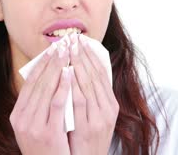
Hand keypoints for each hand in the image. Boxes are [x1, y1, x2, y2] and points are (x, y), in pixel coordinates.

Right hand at [10, 42, 71, 154]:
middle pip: (37, 83)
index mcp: (17, 116)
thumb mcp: (35, 127)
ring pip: (46, 90)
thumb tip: (48, 79)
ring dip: (57, 68)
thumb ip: (37, 106)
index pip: (29, 84)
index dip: (40, 65)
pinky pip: (56, 104)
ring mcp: (33, 127)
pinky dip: (62, 86)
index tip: (51, 50)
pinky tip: (69, 73)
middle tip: (61, 44)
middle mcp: (22, 120)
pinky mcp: (48, 133)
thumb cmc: (46, 149)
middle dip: (50, 61)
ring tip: (66, 52)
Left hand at [67, 34, 118, 154]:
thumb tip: (77, 72)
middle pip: (96, 75)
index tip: (82, 40)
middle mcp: (109, 109)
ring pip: (89, 85)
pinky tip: (67, 72)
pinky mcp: (89, 127)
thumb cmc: (87, 139)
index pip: (102, 73)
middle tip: (74, 38)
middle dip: (84, 55)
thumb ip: (88, 96)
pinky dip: (74, 85)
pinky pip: (80, 101)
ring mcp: (100, 118)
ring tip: (69, 48)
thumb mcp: (93, 116)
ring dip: (79, 64)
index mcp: (111, 103)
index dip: (92, 55)